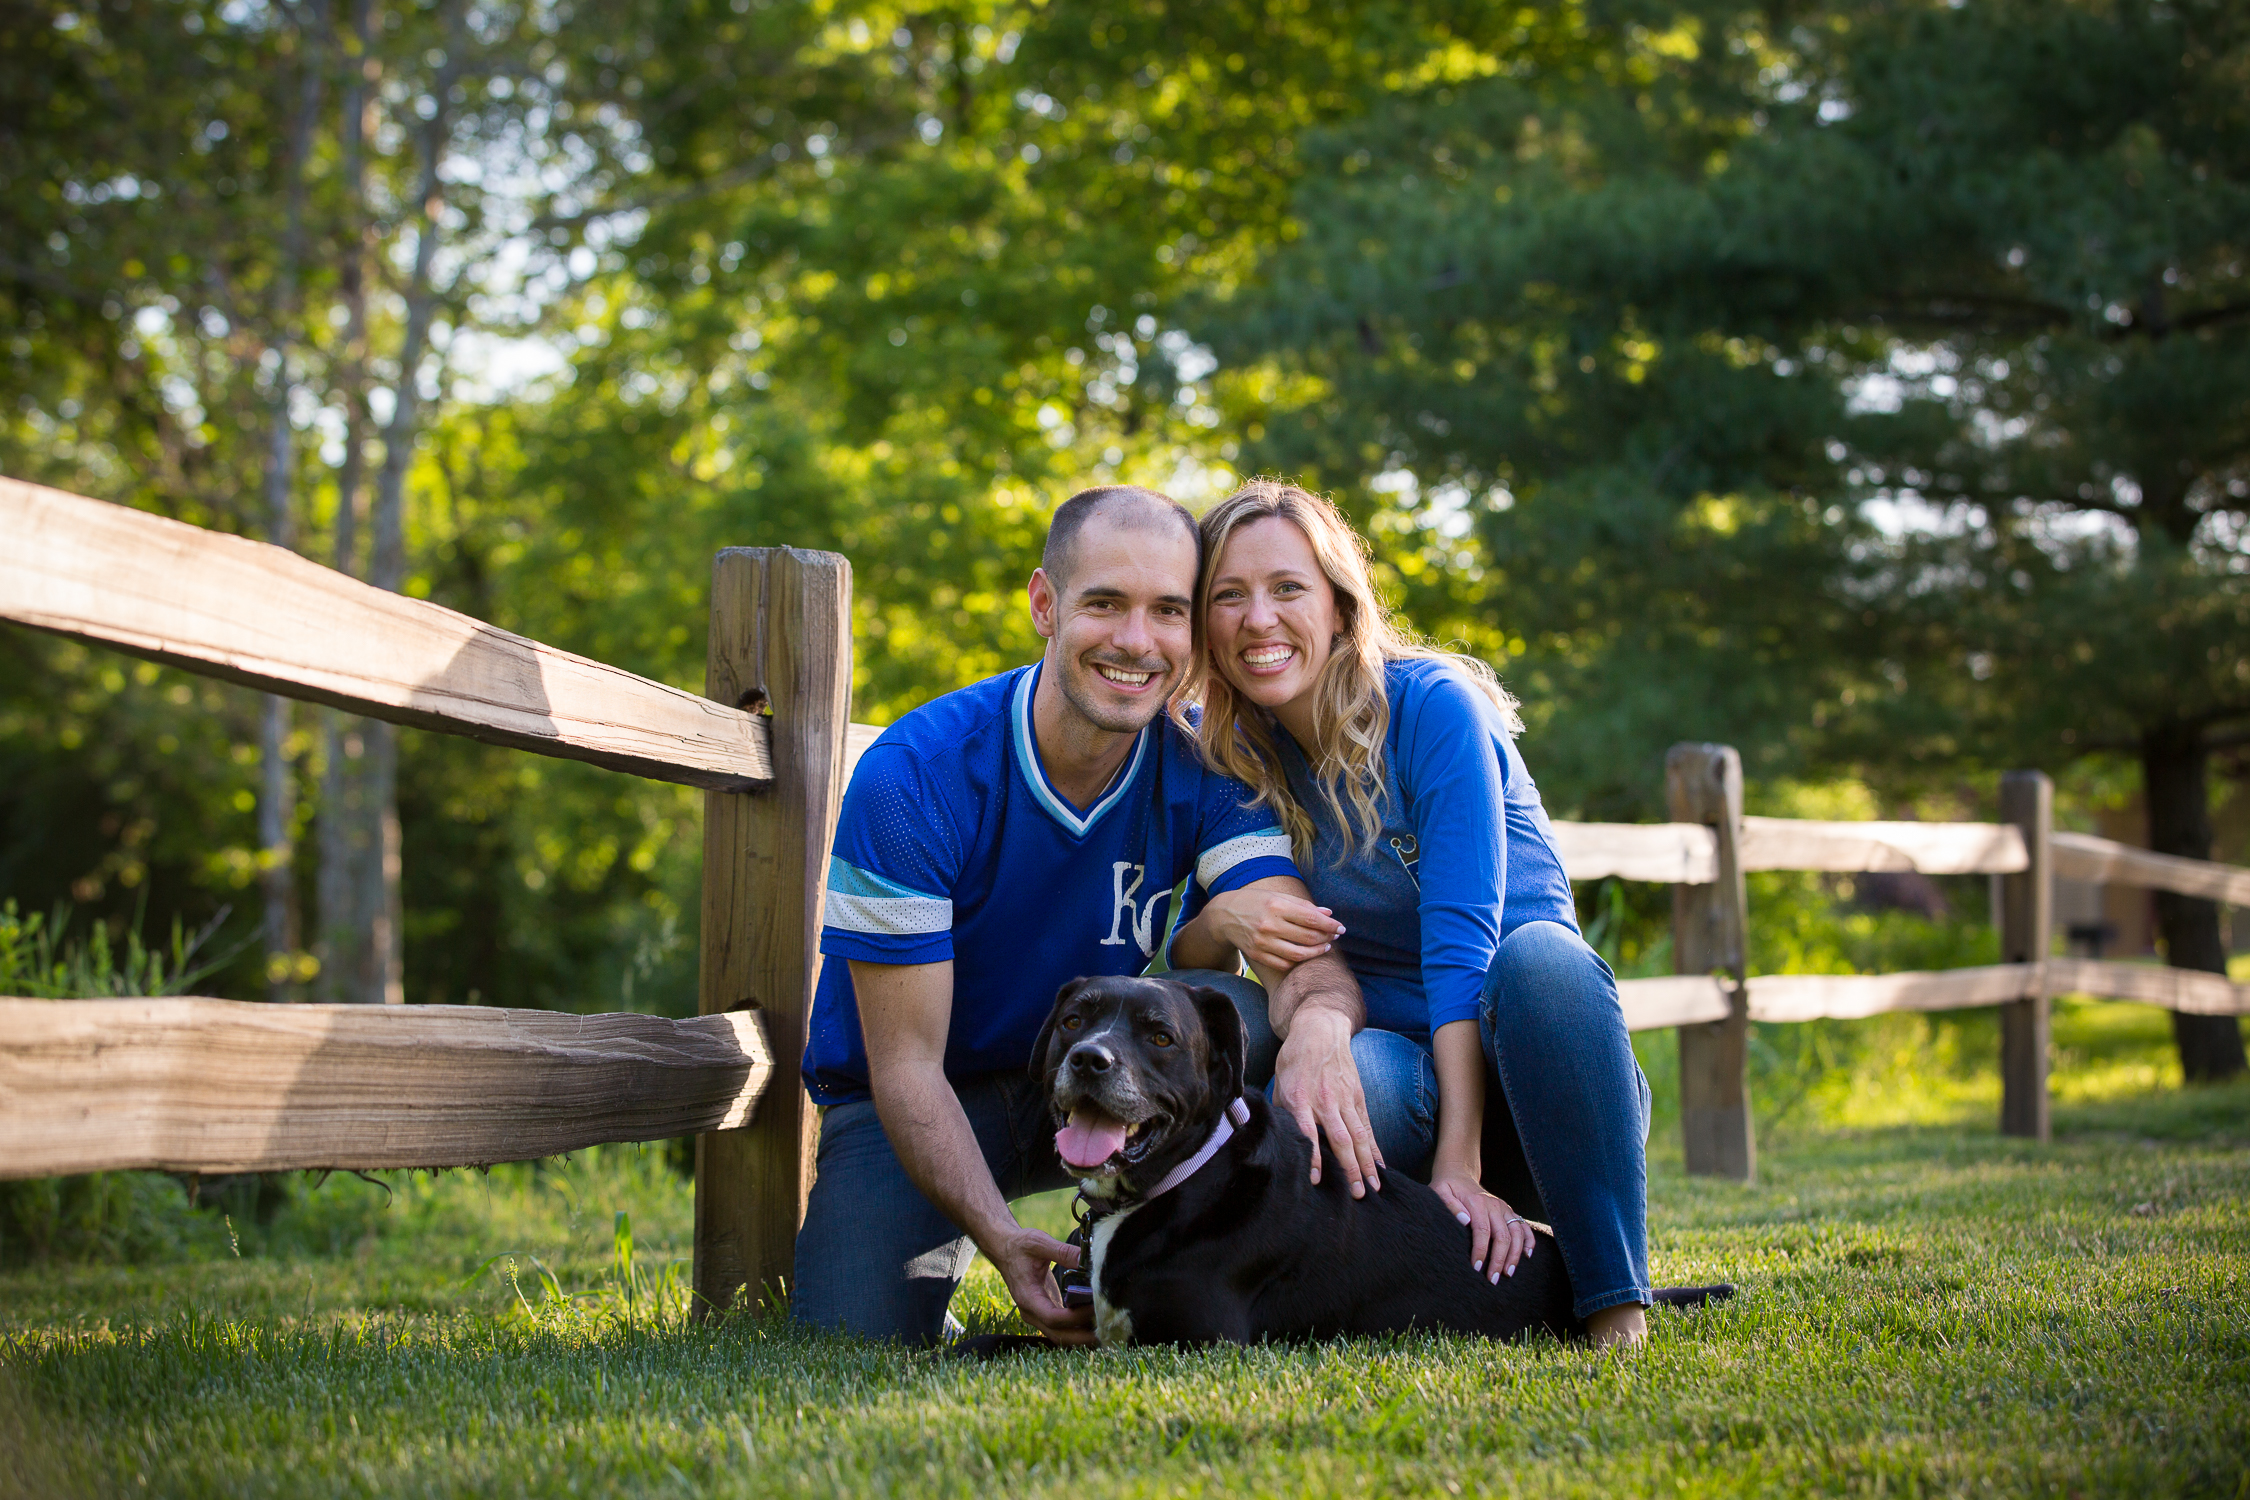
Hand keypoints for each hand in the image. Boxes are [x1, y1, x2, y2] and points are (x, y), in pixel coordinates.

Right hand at [986, 1224, 1096, 1345]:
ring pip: (1059, 1335)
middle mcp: (1030, 1311)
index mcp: (1027, 1296)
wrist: (1005, 1250)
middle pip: (1057, 1335)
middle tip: (1107, 1330)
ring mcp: (1036, 1314)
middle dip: (1081, 1337)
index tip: (1095, 1308)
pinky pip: (1060, 1328)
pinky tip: (1094, 1322)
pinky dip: (1076, 1329)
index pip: (1052, 1318)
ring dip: (1080, 1336)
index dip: (1075, 1318)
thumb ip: (1063, 1252)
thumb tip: (1088, 1260)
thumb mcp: (1039, 1243)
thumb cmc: (1020, 1246)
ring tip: (1104, 1329)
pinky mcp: (1043, 1312)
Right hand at [1200, 889, 1344, 973]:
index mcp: (1276, 906)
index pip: (1312, 918)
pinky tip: (1306, 954)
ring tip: (1325, 946)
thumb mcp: (1277, 897)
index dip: (1330, 925)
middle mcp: (1269, 925)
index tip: (1341, 928)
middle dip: (1327, 938)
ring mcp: (1263, 943)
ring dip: (1317, 951)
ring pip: (1299, 954)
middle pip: (1308, 937)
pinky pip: (1285, 963)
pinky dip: (1299, 960)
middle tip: (1335, 936)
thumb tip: (1328, 913)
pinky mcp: (1258, 955)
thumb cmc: (1255, 902)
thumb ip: (1303, 905)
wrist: (1223, 916)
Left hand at [1272, 1006, 1381, 1196]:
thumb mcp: (1279, 1083)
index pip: (1308, 1133)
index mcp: (1300, 1098)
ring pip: (1359, 1136)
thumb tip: (1278, 1141)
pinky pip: (1367, 1126)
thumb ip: (1282, 1112)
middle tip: (1358, 1195)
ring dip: (1366, 1164)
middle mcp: (1325, 1101)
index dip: (1314, 1157)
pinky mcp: (1358, 1096)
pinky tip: (1380, 1166)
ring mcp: (1345, 1099)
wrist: (1320, 1029)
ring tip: (1373, 1187)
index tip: (1317, 1180)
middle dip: (1350, 1169)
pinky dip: (1374, 1147)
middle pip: (1340, 1140)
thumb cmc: (1294, 1060)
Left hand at [1430, 1167, 1534, 1282]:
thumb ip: (1450, 1205)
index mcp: (1477, 1203)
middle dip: (1499, 1259)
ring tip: (1508, 1273)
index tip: (1477, 1267)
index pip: (1482, 1231)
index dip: (1481, 1251)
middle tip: (1493, 1279)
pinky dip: (1529, 1240)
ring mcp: (1504, 1208)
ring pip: (1517, 1233)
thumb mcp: (1440, 1192)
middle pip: (1503, 1235)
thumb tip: (1464, 1221)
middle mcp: (1495, 1205)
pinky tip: (1527, 1255)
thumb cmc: (1447, 1187)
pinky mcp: (1509, 1211)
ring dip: (1515, 1254)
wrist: (1459, 1174)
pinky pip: (1524, 1226)